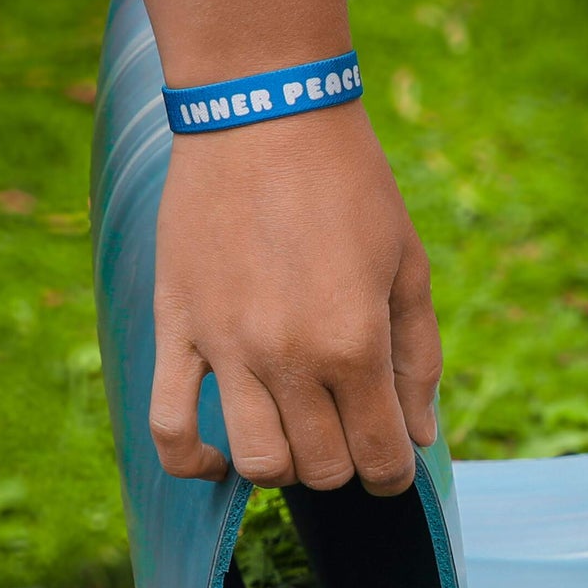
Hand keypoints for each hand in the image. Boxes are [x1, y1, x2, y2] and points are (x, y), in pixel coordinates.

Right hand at [150, 99, 441, 496]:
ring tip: (292, 433)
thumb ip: (419, 359)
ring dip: (283, 467)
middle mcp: (289, 356)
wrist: (262, 112)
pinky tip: (217, 462)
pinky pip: (169, 425)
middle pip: (320, 469)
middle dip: (343, 465)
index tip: (389, 463)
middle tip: (344, 430)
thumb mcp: (407, 264)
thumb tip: (419, 437)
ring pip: (256, 462)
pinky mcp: (177, 330)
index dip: (393, 476)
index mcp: (355, 341)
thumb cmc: (347, 184)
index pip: (381, 457)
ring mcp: (226, 348)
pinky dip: (193, 463)